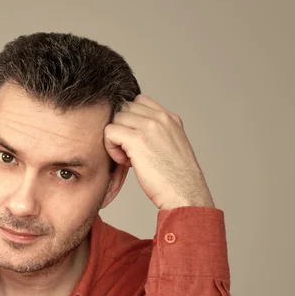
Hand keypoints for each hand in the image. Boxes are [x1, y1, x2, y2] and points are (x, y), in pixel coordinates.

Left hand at [104, 94, 214, 209]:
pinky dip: (111, 147)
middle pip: (124, 108)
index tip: (136, 142)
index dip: (130, 120)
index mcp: (170, 118)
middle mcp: (161, 118)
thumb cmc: (176, 179)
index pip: (139, 101)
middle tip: (130, 152)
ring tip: (127, 158)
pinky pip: (109, 132)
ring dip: (115, 139)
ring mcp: (149, 126)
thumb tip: (133, 133)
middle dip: (122, 128)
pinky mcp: (137, 139)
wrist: (185, 193)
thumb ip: (157, 134)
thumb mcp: (171, 147)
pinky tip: (124, 162)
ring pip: (115, 119)